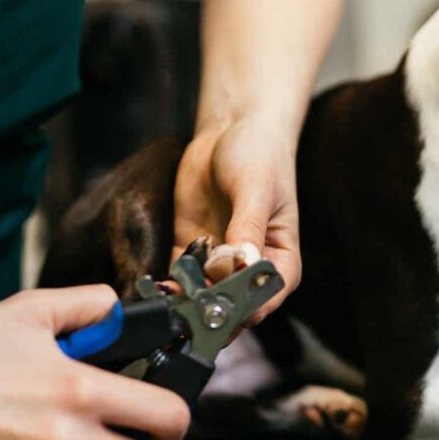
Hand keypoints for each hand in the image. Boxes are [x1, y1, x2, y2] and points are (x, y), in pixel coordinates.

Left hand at [173, 113, 300, 322]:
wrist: (231, 129)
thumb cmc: (260, 156)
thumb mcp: (256, 190)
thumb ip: (248, 229)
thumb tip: (241, 266)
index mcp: (280, 259)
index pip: (267, 298)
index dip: (245, 309)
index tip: (220, 306)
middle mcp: (251, 267)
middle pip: (234, 305)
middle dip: (211, 311)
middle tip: (188, 309)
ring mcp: (220, 260)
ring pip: (204, 296)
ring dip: (187, 302)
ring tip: (170, 300)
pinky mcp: (193, 248)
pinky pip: (180, 277)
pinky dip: (170, 285)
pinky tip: (159, 287)